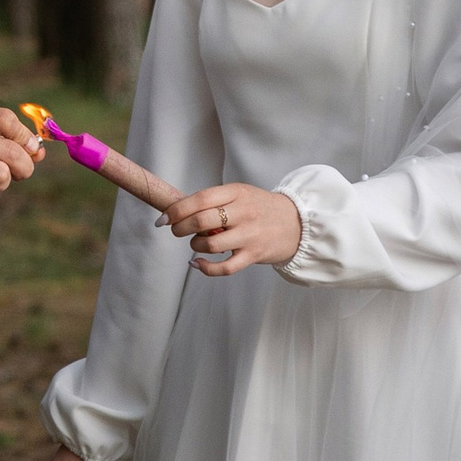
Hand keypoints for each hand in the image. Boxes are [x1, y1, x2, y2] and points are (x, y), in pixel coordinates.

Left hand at [160, 182, 302, 276]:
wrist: (297, 223)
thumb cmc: (261, 208)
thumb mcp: (240, 194)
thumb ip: (214, 200)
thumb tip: (177, 209)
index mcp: (237, 193)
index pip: (200, 199)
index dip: (177, 209)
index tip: (164, 218)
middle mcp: (243, 213)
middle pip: (201, 221)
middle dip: (180, 228)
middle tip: (176, 230)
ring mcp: (249, 235)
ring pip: (210, 244)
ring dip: (195, 245)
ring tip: (196, 243)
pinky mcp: (253, 255)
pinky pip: (224, 268)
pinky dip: (205, 268)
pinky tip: (198, 263)